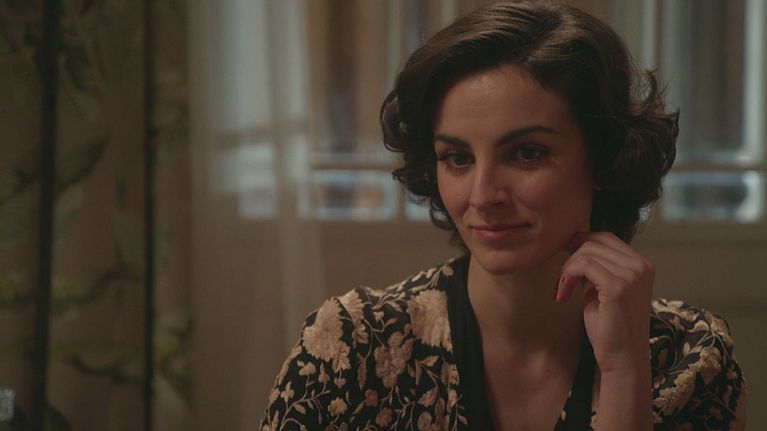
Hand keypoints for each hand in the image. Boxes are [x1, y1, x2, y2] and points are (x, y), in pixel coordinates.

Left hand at [555, 231, 652, 372]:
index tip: (562, 255)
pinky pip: (583, 265)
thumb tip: (576, 247)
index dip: (580, 242)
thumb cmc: (610, 327)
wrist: (622, 358)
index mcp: (641, 264)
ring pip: (586, 252)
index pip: (605, 237)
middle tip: (561, 282)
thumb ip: (597, 268)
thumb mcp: (603, 289)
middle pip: (594, 241)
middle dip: (570, 257)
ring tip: (562, 292)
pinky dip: (566, 277)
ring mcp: (632, 275)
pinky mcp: (617, 287)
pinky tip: (562, 296)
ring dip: (566, 270)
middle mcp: (641, 266)